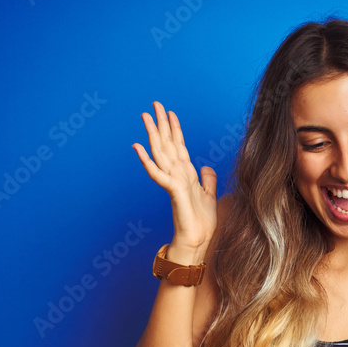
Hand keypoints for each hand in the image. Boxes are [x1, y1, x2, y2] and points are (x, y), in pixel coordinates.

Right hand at [132, 101, 216, 249]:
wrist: (198, 242)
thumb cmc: (201, 223)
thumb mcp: (209, 195)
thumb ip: (207, 180)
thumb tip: (206, 166)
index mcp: (186, 174)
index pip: (179, 146)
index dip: (175, 129)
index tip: (170, 112)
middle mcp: (177, 175)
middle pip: (167, 144)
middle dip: (161, 124)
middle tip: (154, 104)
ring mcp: (173, 182)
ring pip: (160, 153)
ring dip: (153, 135)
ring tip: (145, 117)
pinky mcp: (172, 192)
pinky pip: (157, 173)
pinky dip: (147, 160)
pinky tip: (138, 146)